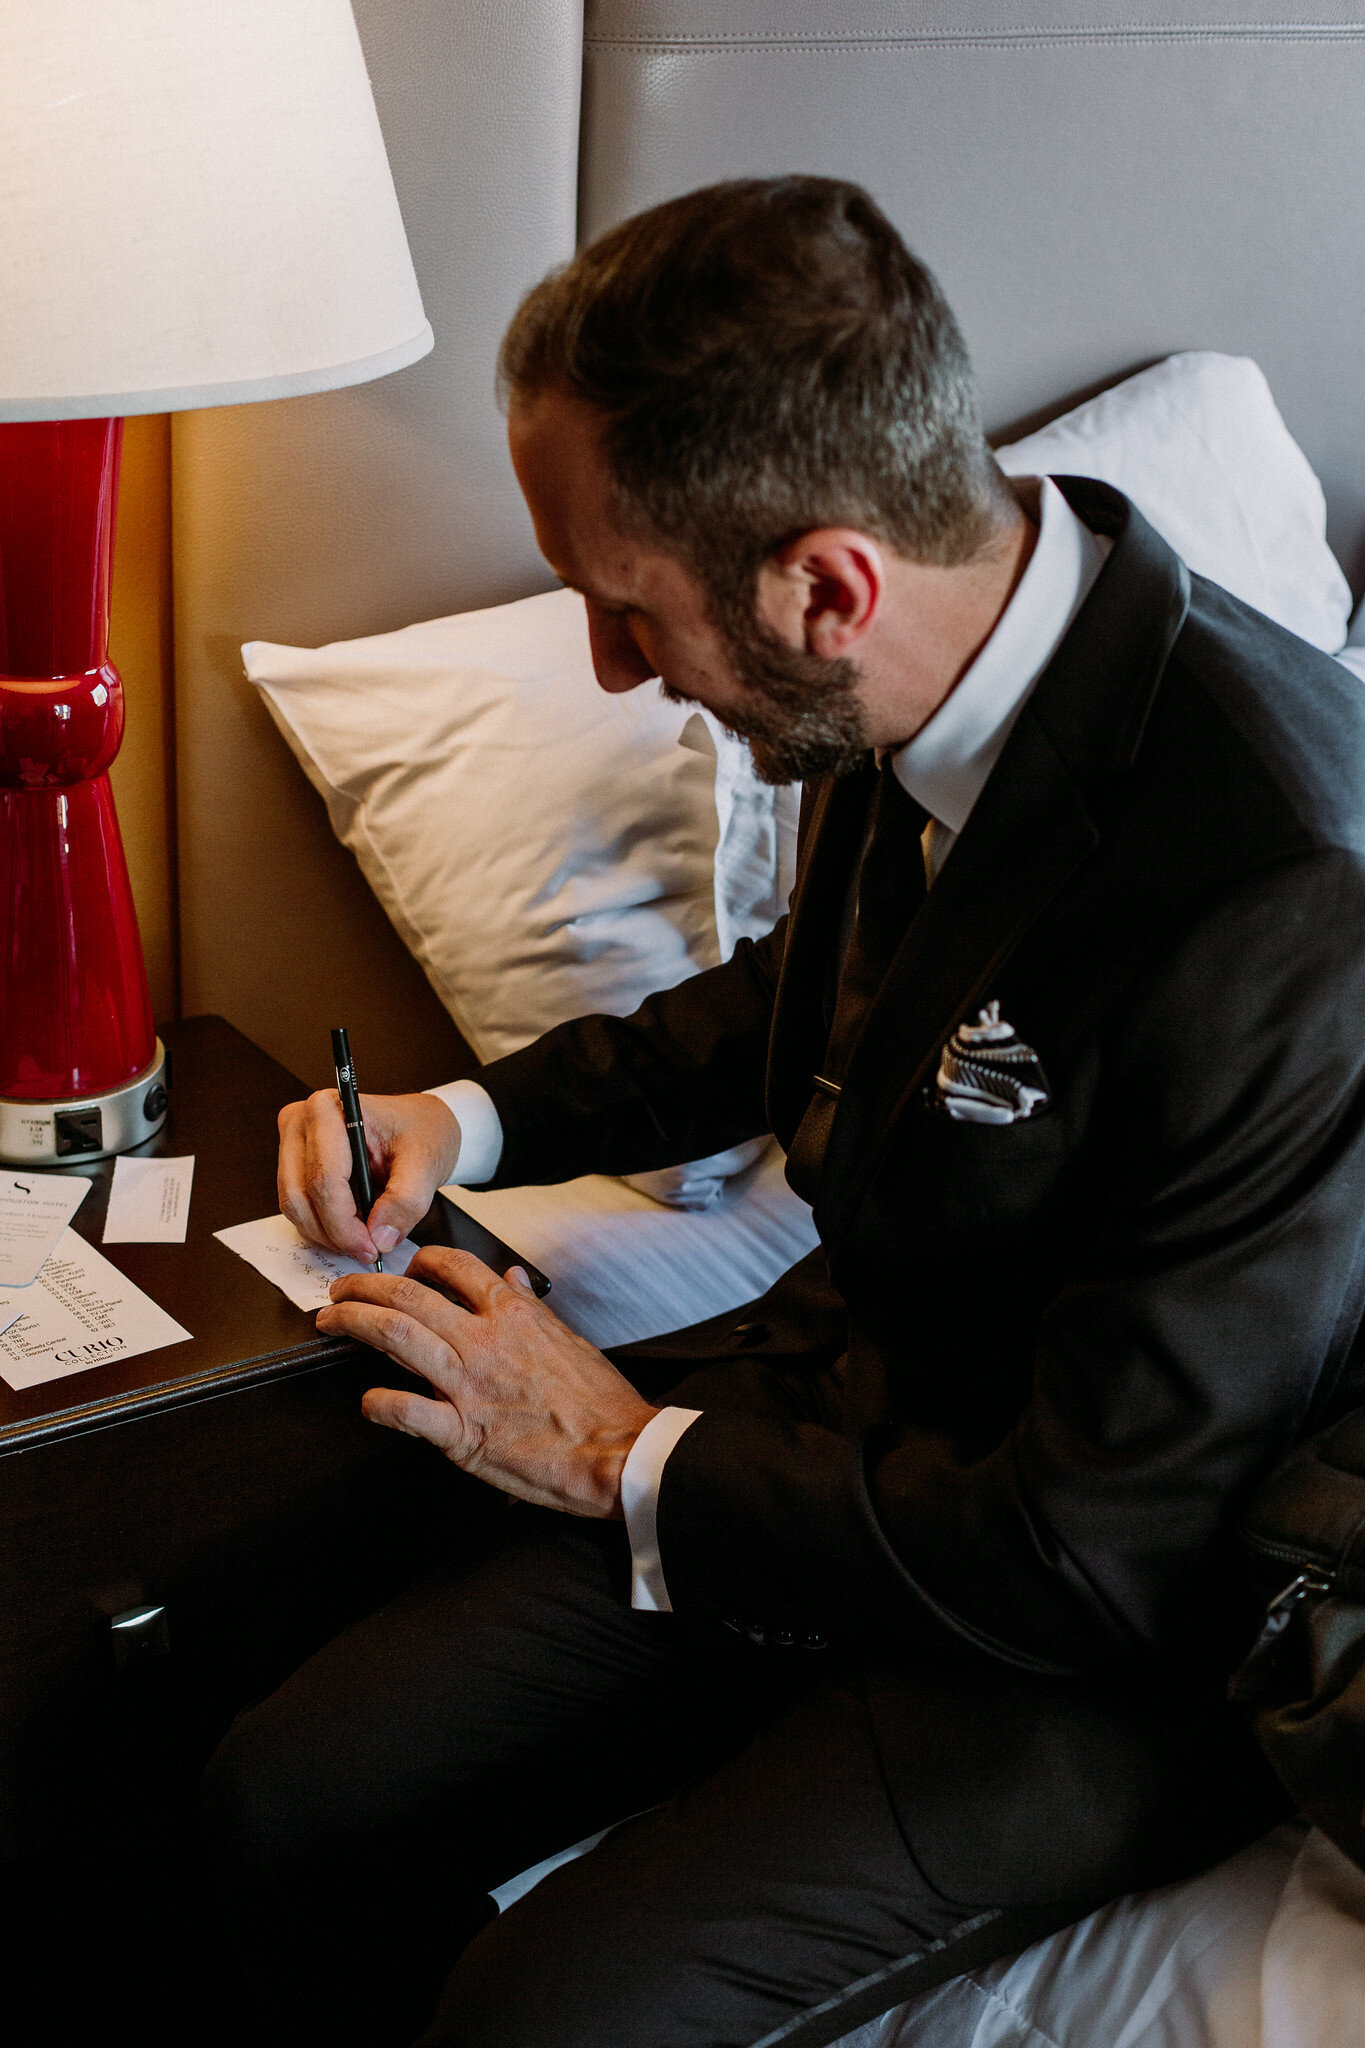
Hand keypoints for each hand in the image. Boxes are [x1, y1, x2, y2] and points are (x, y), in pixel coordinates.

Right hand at [278, 1089, 462, 1262]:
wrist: (421, 1125)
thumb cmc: (421, 1131)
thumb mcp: (426, 1162)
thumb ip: (406, 1200)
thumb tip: (379, 1237)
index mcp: (329, 1110)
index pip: (324, 1179)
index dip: (345, 1224)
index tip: (371, 1248)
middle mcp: (301, 1122)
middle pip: (301, 1196)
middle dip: (335, 1233)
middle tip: (370, 1249)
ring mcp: (292, 1144)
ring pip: (295, 1206)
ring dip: (328, 1232)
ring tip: (366, 1234)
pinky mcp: (293, 1164)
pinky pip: (298, 1207)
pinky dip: (324, 1225)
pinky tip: (354, 1224)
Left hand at [316, 1247, 658, 1516]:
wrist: (617, 1452)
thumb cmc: (599, 1403)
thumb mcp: (570, 1338)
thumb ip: (531, 1307)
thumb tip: (512, 1277)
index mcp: (514, 1315)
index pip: (454, 1267)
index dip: (418, 1261)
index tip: (402, 1268)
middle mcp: (485, 1340)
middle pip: (409, 1294)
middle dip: (364, 1286)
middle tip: (342, 1291)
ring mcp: (469, 1384)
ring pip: (396, 1335)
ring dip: (355, 1323)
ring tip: (332, 1322)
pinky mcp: (462, 1432)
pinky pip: (406, 1410)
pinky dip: (378, 1403)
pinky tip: (367, 1401)